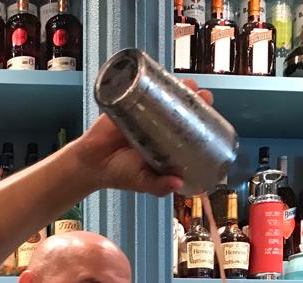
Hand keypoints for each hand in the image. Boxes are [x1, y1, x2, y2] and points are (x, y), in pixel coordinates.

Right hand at [78, 81, 213, 198]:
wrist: (91, 165)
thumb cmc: (118, 173)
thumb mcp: (143, 182)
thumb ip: (158, 187)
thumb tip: (177, 184)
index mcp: (165, 141)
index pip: (189, 126)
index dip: (202, 119)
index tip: (211, 116)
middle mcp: (157, 124)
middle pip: (182, 105)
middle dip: (196, 99)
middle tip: (203, 97)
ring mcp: (142, 110)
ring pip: (166, 92)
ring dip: (181, 85)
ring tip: (190, 85)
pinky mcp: (126, 101)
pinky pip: (141, 86)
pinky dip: (153, 77)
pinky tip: (165, 75)